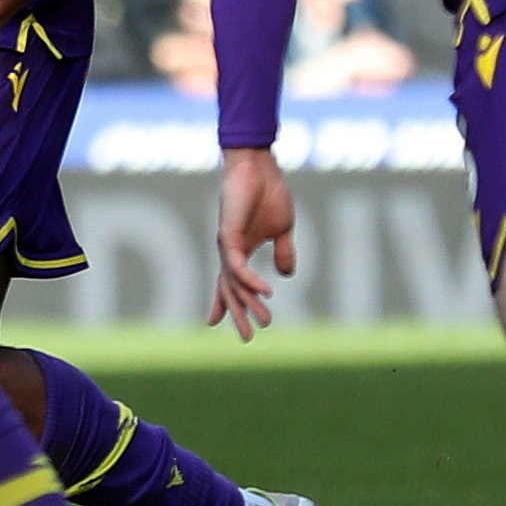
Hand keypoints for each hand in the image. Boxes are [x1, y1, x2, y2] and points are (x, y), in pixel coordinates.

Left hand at [210, 145, 297, 341]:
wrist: (258, 167)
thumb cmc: (268, 192)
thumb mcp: (282, 228)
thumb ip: (283, 251)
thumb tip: (287, 275)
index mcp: (240, 250)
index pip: (230, 282)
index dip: (226, 303)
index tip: (218, 324)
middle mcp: (229, 251)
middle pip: (229, 289)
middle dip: (237, 313)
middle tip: (247, 337)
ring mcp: (227, 244)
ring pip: (234, 282)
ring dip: (250, 302)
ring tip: (265, 320)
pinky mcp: (228, 235)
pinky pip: (238, 266)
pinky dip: (251, 280)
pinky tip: (265, 292)